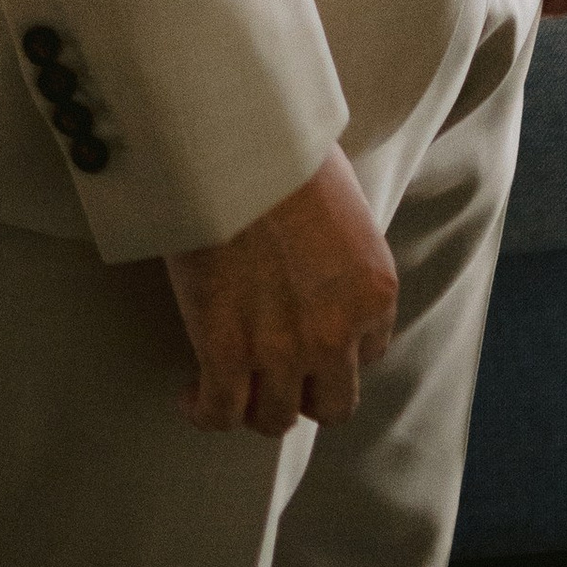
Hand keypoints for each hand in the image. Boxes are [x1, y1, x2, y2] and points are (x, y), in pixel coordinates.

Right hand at [166, 148, 397, 436]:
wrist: (240, 148)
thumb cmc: (288, 155)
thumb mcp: (345, 206)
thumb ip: (343, 253)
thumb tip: (318, 261)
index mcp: (375, 290)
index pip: (370, 352)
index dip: (338, 350)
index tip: (311, 341)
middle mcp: (339, 331)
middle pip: (333, 404)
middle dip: (305, 392)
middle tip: (276, 374)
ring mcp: (284, 350)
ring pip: (276, 418)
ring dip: (253, 406)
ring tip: (230, 385)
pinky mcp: (228, 355)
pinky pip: (221, 414)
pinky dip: (205, 411)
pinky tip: (192, 394)